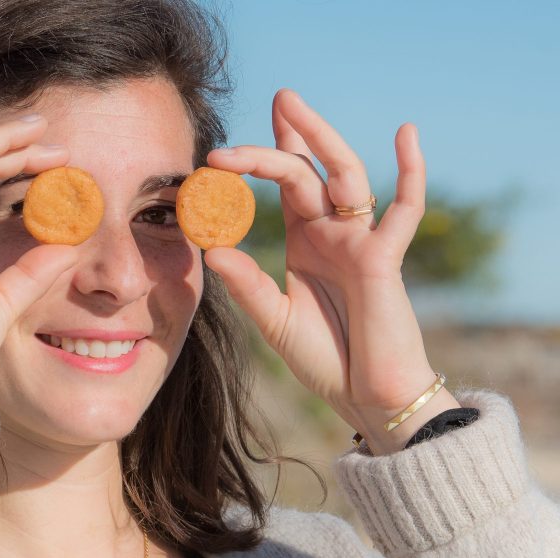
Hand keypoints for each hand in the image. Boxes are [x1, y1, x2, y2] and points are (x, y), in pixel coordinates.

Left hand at [204, 89, 459, 452]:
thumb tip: (211, 250)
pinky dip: (411, 172)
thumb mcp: (274, 319)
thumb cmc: (325, 358)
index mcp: (305, 240)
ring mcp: (360, 240)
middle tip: (276, 98)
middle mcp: (332, 232)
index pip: (285, 184)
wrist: (364, 395)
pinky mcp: (385, 258)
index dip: (262, 156)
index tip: (229, 141)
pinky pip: (405, 209)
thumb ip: (248, 285)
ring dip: (321, 138)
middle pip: (308, 170)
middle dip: (290, 135)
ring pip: (345, 175)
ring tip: (294, 105)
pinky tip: (406, 133)